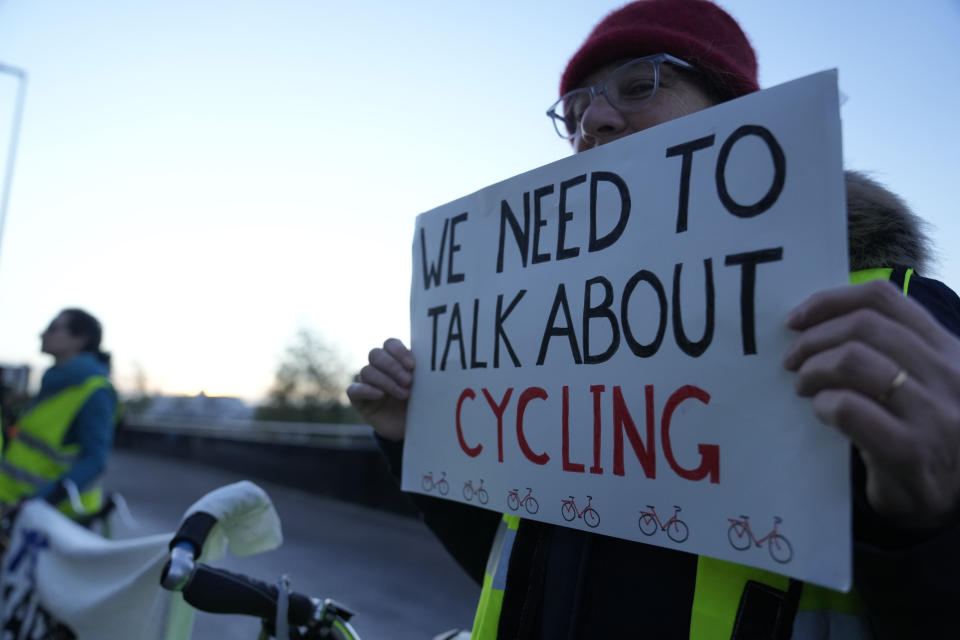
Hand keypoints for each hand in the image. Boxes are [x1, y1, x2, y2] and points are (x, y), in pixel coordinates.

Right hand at [347, 338, 414, 441]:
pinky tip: (381, 395)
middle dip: (393, 367)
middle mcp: (379, 368)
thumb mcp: (424, 385)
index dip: (399, 351)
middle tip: (409, 381)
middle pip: (375, 354)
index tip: (412, 365)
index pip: (390, 344)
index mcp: (395, 359)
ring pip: (366, 371)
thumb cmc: (419, 402)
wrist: (411, 428)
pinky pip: (354, 389)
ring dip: (386, 381)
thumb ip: (423, 371)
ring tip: (404, 394)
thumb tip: (430, 359)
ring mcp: (367, 383)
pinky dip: (367, 390)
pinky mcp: (359, 399)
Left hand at [784, 280, 959, 530]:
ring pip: (853, 360)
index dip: (829, 301)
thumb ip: (885, 349)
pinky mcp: (911, 450)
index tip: (795, 319)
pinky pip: (848, 408)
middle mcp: (948, 372)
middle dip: (813, 339)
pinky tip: (821, 413)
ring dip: (813, 369)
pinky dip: (823, 404)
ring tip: (803, 387)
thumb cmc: (919, 431)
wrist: (946, 499)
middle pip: (862, 325)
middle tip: (792, 361)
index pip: (882, 297)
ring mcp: (933, 412)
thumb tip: (814, 322)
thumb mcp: (917, 380)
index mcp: (946, 347)